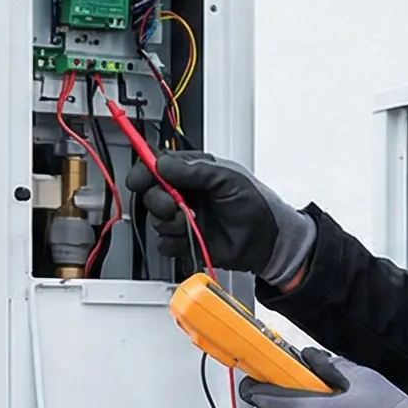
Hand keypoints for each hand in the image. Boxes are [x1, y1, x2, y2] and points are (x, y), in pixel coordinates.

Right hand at [116, 152, 313, 286]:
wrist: (268, 241)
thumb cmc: (257, 205)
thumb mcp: (229, 179)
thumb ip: (196, 170)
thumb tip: (164, 164)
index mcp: (195, 172)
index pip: (159, 165)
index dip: (145, 170)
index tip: (139, 178)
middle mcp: (187, 194)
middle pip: (152, 193)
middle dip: (157, 200)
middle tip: (172, 205)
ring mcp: (185, 217)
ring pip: (156, 219)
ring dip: (169, 222)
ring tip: (190, 222)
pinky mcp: (186, 240)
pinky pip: (165, 243)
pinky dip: (175, 242)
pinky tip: (191, 237)